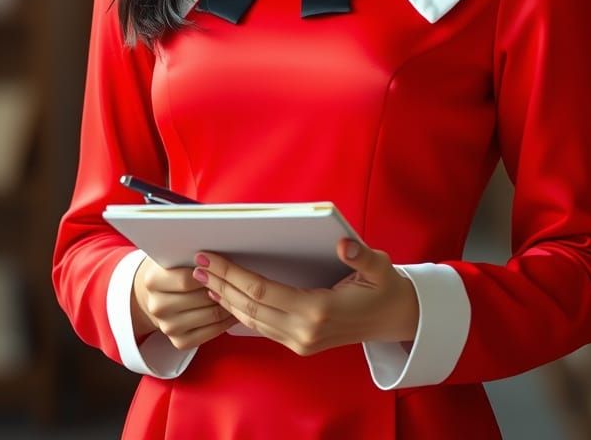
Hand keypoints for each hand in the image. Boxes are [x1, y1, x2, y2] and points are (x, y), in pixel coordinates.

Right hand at [132, 255, 236, 350]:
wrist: (154, 297)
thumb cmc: (171, 271)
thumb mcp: (173, 257)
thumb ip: (191, 255)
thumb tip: (219, 257)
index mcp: (153, 281)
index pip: (187, 279)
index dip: (209, 273)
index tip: (224, 266)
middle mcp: (157, 306)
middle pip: (201, 298)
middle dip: (222, 289)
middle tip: (239, 281)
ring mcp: (168, 327)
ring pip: (210, 315)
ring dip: (228, 305)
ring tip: (241, 294)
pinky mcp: (179, 342)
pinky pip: (211, 333)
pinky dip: (226, 322)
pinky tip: (235, 311)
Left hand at [192, 238, 419, 356]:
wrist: (394, 319)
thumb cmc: (384, 287)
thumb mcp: (380, 267)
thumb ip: (361, 256)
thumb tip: (344, 245)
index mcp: (318, 311)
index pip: (262, 292)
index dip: (234, 275)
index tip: (212, 257)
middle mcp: (304, 332)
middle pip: (250, 307)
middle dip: (220, 285)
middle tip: (197, 264)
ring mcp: (301, 342)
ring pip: (251, 321)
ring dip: (225, 299)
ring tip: (204, 279)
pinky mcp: (300, 344)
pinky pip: (262, 328)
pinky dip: (240, 312)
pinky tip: (227, 298)